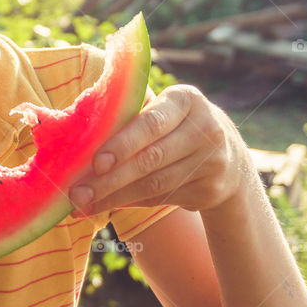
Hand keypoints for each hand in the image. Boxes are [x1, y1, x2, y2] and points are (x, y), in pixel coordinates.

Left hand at [68, 84, 253, 216]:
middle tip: (78, 193)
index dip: (122, 144)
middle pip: (150, 159)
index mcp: (186, 100)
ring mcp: (212, 162)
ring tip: (83, 204)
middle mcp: (206, 129)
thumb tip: (79, 129)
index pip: (151, 124)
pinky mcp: (210, 190)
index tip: (95, 163)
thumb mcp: (164, 109)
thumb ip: (132, 114)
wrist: (229, 156)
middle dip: (110, 179)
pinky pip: (161, 199)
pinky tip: (105, 206)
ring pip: (154, 185)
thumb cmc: (174, 126)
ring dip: (114, 197)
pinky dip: (130, 203)